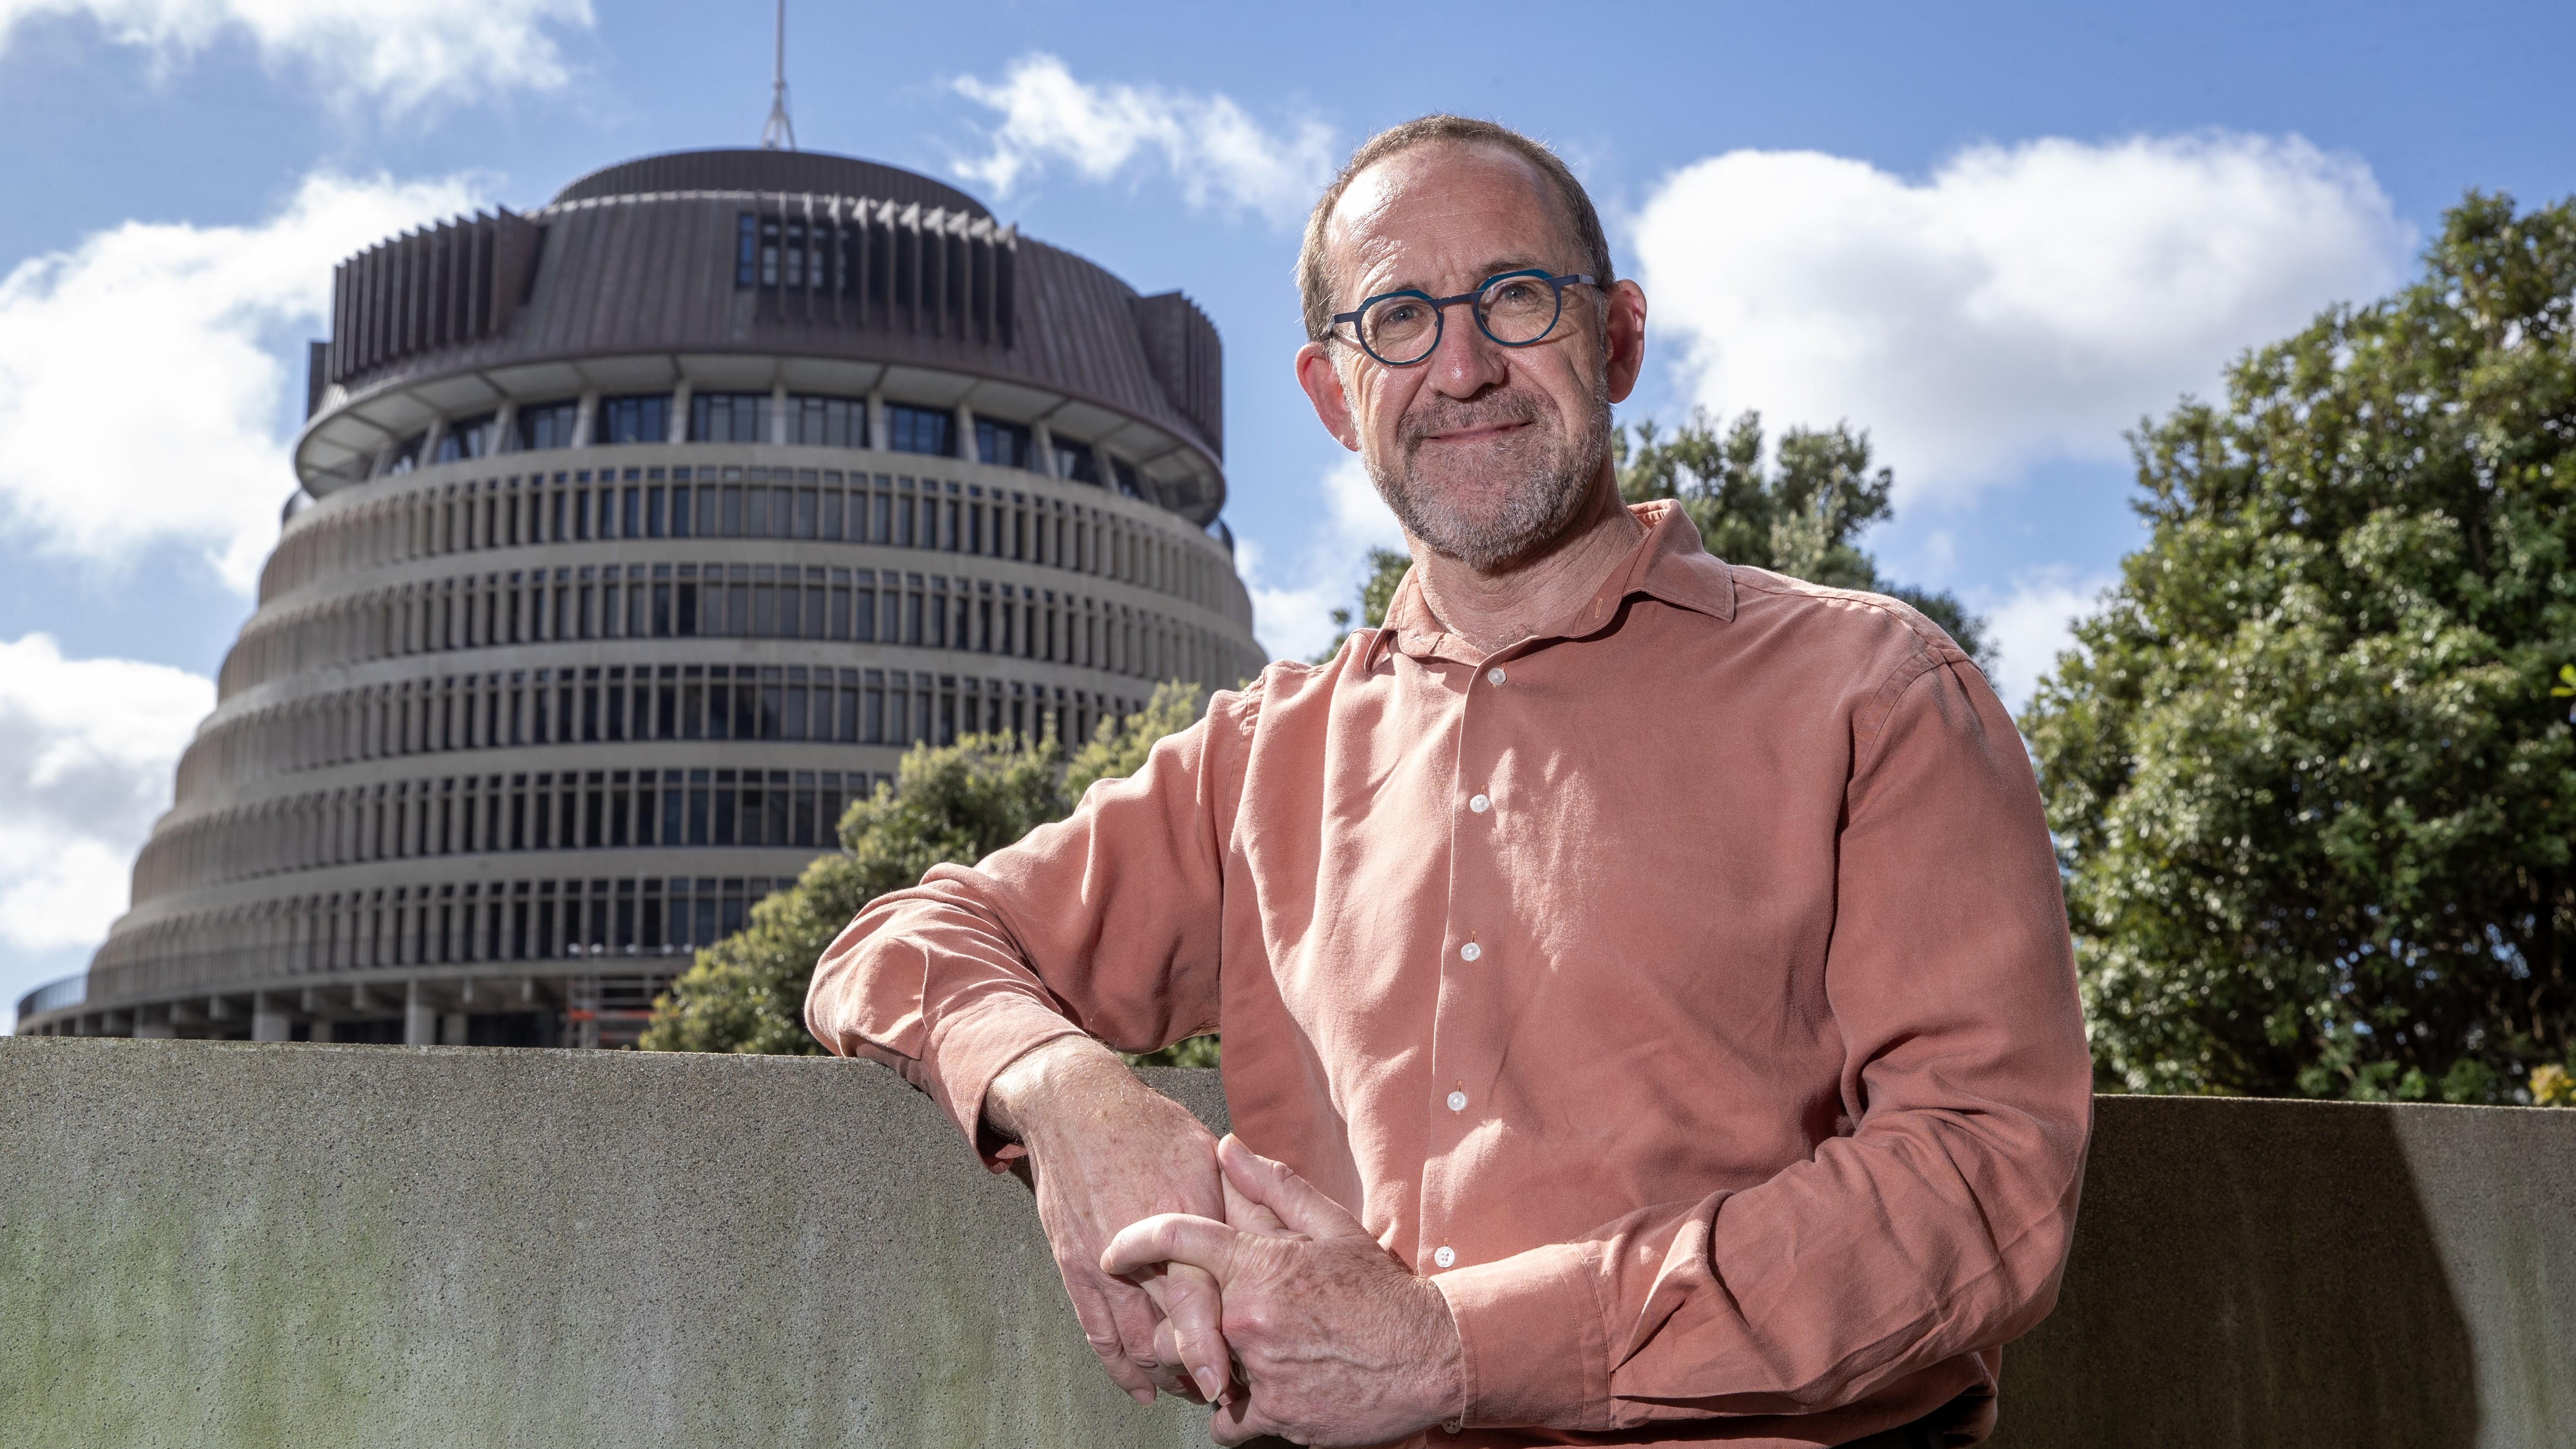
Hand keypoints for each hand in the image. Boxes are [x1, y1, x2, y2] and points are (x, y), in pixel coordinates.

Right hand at [985, 1037, 1232, 1405]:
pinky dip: (1119, 1368)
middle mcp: (1139, 1248)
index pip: (1195, 1304)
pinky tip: (1142, 1388)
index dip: (1210, 1351)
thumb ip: (1244, 1201)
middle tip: (1226, 1392)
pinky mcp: (1075, 1266)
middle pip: (1164, 1335)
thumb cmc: (1151, 1128)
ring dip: (1161, 1376)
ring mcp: (1100, 1261)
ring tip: (1191, 1389)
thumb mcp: (1206, 1157)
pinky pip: (1097, 1332)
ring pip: (1132, 1343)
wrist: (1074, 1108)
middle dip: (1193, 1373)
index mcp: (1179, 1219)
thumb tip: (1285, 1239)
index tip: (1227, 1386)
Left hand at [1103, 1134, 1466, 1446]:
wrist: (1431, 1356)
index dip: (1130, 1242)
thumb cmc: (1381, 1289)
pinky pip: (1227, 1423)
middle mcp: (1247, 1320)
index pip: (1173, 1240)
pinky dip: (1237, 1413)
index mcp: (1257, 1266)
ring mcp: (1259, 1373)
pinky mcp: (1275, 1418)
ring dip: (1208, 1372)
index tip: (1111, 1252)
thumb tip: (1227, 1148)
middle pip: (1169, 1326)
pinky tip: (1261, 1394)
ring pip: (1197, 1377)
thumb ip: (1273, 1188)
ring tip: (1239, 1361)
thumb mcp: (1333, 1228)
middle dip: (1175, 1327)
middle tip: (1196, 1327)